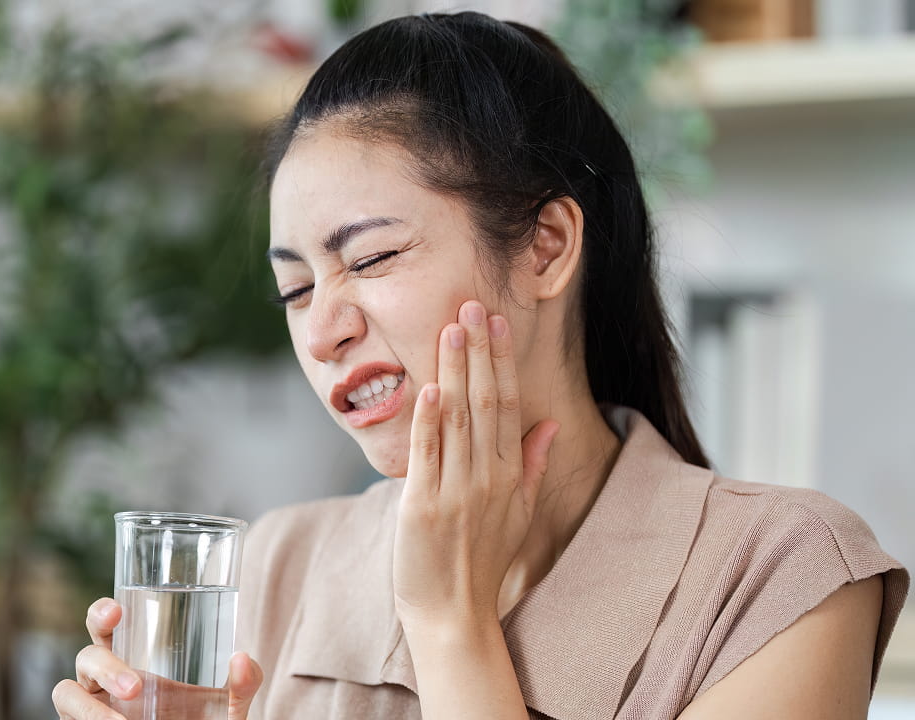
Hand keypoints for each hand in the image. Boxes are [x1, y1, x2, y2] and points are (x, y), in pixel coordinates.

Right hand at [52, 597, 262, 719]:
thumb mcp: (230, 706)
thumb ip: (243, 684)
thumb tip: (242, 659)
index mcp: (135, 657)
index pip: (106, 624)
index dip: (102, 612)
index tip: (118, 609)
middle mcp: (108, 680)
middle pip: (86, 655)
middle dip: (105, 665)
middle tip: (136, 688)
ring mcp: (95, 707)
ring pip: (66, 692)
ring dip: (88, 708)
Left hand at [392, 301, 558, 628]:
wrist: (453, 614)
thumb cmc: (484, 561)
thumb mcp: (519, 513)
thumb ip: (533, 465)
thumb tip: (551, 424)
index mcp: (508, 475)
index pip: (507, 404)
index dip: (500, 361)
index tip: (495, 322)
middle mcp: (486, 478)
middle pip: (484, 402)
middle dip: (477, 351)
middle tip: (471, 305)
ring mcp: (455, 491)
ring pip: (457, 419)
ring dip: (454, 370)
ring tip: (450, 327)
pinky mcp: (422, 506)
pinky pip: (427, 455)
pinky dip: (429, 420)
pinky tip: (430, 386)